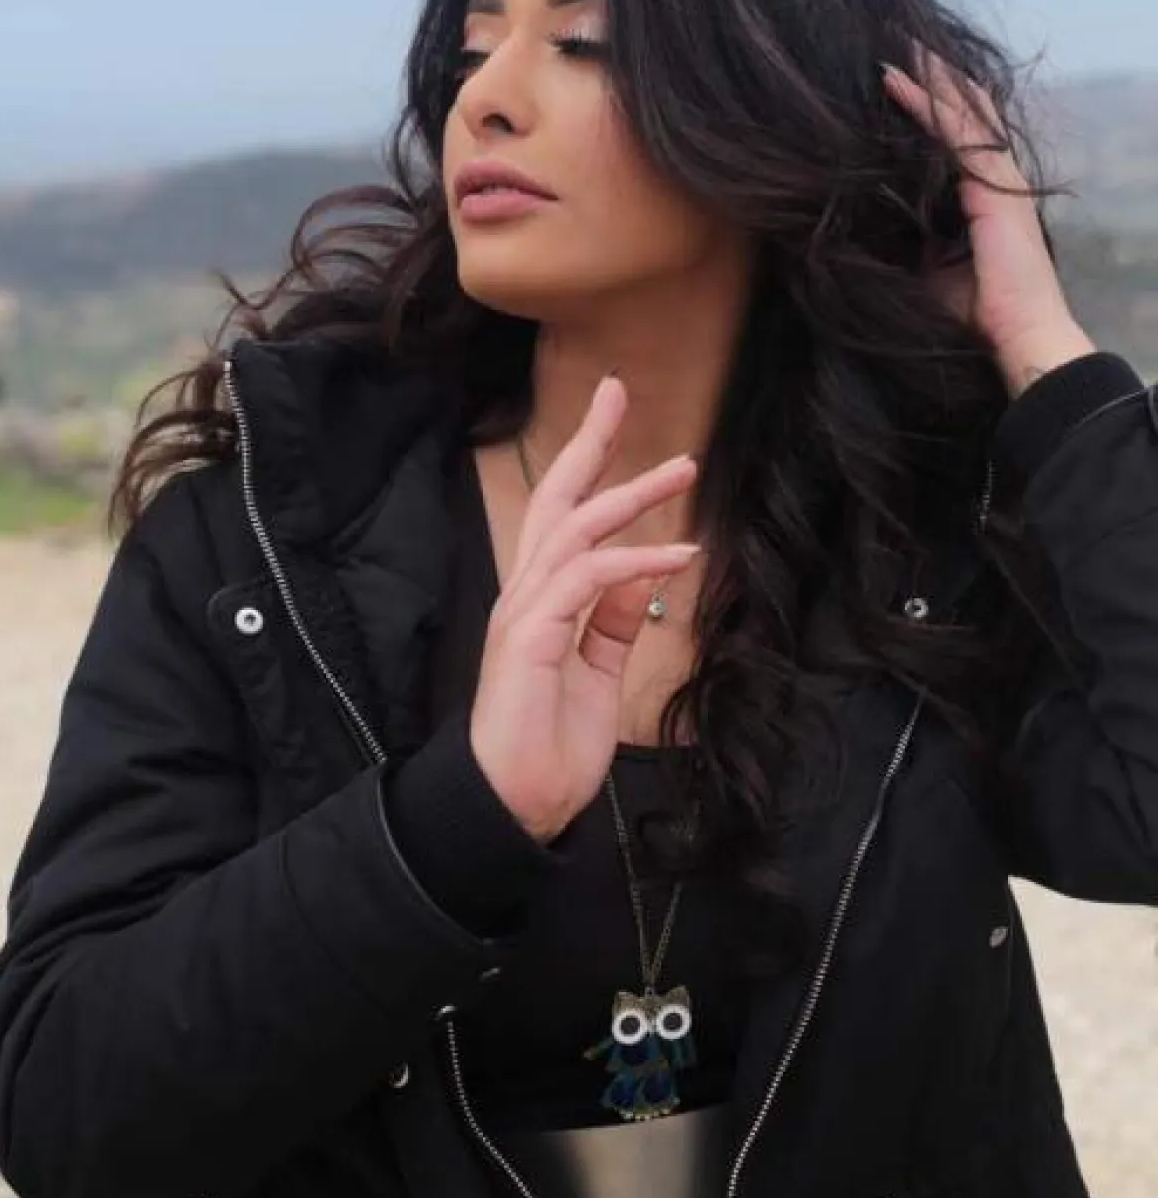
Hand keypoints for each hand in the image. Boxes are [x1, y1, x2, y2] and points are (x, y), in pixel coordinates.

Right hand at [469, 377, 698, 842]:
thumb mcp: (599, 671)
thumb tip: (647, 568)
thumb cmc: (550, 744)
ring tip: (683, 469)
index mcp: (540, 600)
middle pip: (555, 500)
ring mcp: (524, 614)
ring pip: (573, 530)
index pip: (563, 515)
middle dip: (587, 442)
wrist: (515, 806)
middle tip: (617, 391)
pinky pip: (586, 583)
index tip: (613, 414)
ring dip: (631, 496)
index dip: (587, 462)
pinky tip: (673, 554)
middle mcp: (525, 595)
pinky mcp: (531, 639)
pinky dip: (633, 563)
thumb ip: (616, 619)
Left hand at [882, 50, 1096, 395]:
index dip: (925, 109)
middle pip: (962, 114)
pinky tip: (891, 78)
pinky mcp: (994, 185)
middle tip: (895, 43)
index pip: (952, 140)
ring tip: (893, 42)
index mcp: (980, 199)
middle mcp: (993, 180)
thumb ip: (898, 242)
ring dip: (924, 77)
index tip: (889, 82)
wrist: (1015, 338)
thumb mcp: (923, 269)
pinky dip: (921, 102)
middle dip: (931, 80)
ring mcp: (997, 179)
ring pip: (958, 111)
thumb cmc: (970, 317)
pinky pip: (953, 130)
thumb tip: (849, 229)